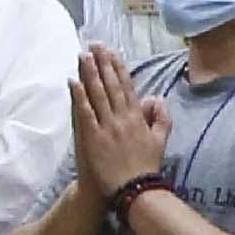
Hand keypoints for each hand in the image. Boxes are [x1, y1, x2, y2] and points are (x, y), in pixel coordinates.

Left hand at [68, 47, 170, 200]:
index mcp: (138, 118)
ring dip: (89, 73)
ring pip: (97, 94)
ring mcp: (106, 127)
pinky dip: (79, 96)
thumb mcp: (160, 141)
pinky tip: (73, 81)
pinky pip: (85, 112)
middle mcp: (122, 118)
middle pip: (110, 85)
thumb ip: (161, 118)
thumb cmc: (146, 167)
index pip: (126, 86)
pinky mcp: (92, 137)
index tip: (111, 52)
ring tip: (83, 56)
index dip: (118, 68)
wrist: (133, 189)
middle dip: (102, 63)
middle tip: (94, 45)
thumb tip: (158, 98)